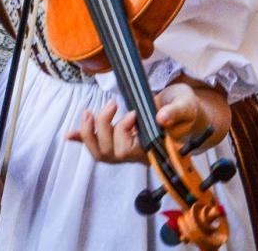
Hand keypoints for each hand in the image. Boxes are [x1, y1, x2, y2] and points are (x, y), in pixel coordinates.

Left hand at [67, 84, 208, 164]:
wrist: (187, 113)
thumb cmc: (187, 110)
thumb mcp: (186, 105)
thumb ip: (176, 111)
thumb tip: (162, 117)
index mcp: (154, 147)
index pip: (130, 152)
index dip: (122, 133)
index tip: (132, 114)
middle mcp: (138, 153)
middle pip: (111, 153)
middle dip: (105, 127)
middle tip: (114, 104)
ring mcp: (127, 148)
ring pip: (101, 152)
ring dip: (90, 132)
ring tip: (91, 112)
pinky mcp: (119, 140)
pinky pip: (97, 145)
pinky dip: (83, 138)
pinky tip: (70, 135)